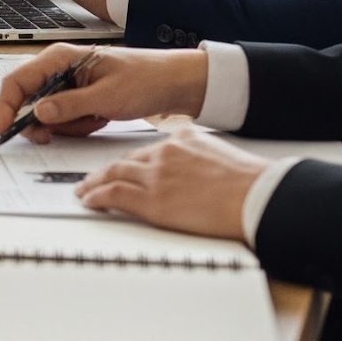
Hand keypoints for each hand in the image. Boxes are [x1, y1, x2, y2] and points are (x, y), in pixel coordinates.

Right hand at [0, 43, 208, 143]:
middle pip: (26, 99)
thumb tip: (38, 113)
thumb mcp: (107, 96)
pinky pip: (62, 118)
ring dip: (64, 125)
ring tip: (93, 120)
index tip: (6, 129)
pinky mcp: (76, 96)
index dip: (6, 106)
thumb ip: (69, 105)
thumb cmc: (145, 79)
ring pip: (44, 113)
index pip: (17, 80)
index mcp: (60, 57)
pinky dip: (77, 126)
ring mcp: (66, 83)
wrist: (172, 84)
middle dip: (38, 121)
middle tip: (51, 137)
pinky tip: (98, 119)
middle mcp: (58, 68)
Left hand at [73, 125, 268, 241]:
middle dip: (106, 170)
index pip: (147, 149)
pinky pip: (113, 194)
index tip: (125, 167)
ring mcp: (155, 176)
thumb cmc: (250, 184)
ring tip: (84, 190)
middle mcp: (164, 153)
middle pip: (125, 160)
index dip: (132, 161)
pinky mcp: (151, 200)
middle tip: (93, 178)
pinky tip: (90, 201)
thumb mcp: (222, 156)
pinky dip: (96, 197)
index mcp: (182, 139)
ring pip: (113, 174)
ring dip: (94, 182)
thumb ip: (202, 158)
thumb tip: (201, 171)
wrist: (257, 196)